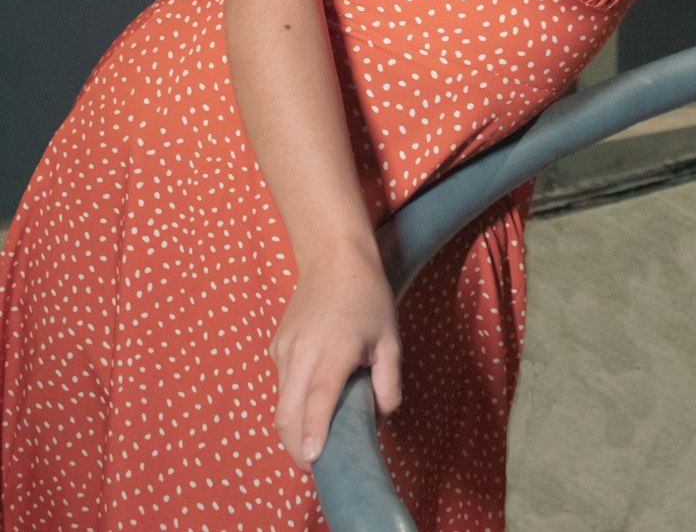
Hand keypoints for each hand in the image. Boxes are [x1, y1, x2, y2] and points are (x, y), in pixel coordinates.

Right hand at [268, 237, 402, 473]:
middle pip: (286, 414)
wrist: (333, 257)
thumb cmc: (367, 296)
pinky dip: (291, 403)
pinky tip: (311, 402)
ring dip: (292, 429)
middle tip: (316, 466)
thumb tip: (381, 415)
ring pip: (280, 403)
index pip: (317, 401)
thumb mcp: (389, 338)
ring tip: (314, 443)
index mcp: (332, 350)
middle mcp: (301, 352)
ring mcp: (284, 349)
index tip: (313, 462)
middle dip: (296, 448)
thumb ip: (388, 381)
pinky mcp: (276, 346)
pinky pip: (281, 384)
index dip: (313, 434)